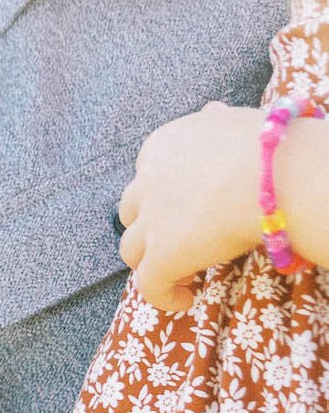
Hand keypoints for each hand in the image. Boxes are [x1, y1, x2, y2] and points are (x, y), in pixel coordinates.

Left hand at [118, 103, 265, 311]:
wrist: (281, 172)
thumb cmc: (273, 144)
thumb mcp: (236, 121)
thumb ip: (216, 122)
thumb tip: (211, 112)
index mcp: (163, 145)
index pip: (146, 173)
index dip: (161, 194)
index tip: (185, 206)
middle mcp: (148, 181)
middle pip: (131, 211)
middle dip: (150, 226)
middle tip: (180, 238)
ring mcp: (152, 221)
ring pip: (131, 249)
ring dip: (151, 261)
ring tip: (182, 271)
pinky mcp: (163, 256)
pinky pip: (149, 286)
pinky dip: (163, 296)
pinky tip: (185, 300)